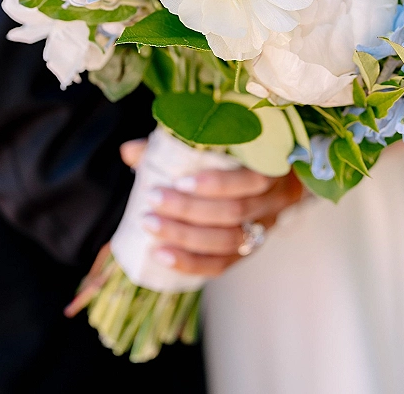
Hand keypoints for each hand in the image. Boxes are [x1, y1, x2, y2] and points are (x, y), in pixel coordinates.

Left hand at [120, 139, 302, 277]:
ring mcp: (264, 228)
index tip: (178, 181)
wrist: (270, 173)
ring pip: (228, 241)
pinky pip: (222, 264)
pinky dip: (190, 262)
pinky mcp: (249, 250)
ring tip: (151, 225)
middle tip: (153, 201)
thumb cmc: (237, 151)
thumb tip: (129, 151)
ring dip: (185, 236)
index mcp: (272, 167)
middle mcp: (274, 201)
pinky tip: (161, 255)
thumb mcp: (215, 139)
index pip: (252, 180)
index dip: (217, 184)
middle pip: (234, 213)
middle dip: (189, 210)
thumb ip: (174, 143)